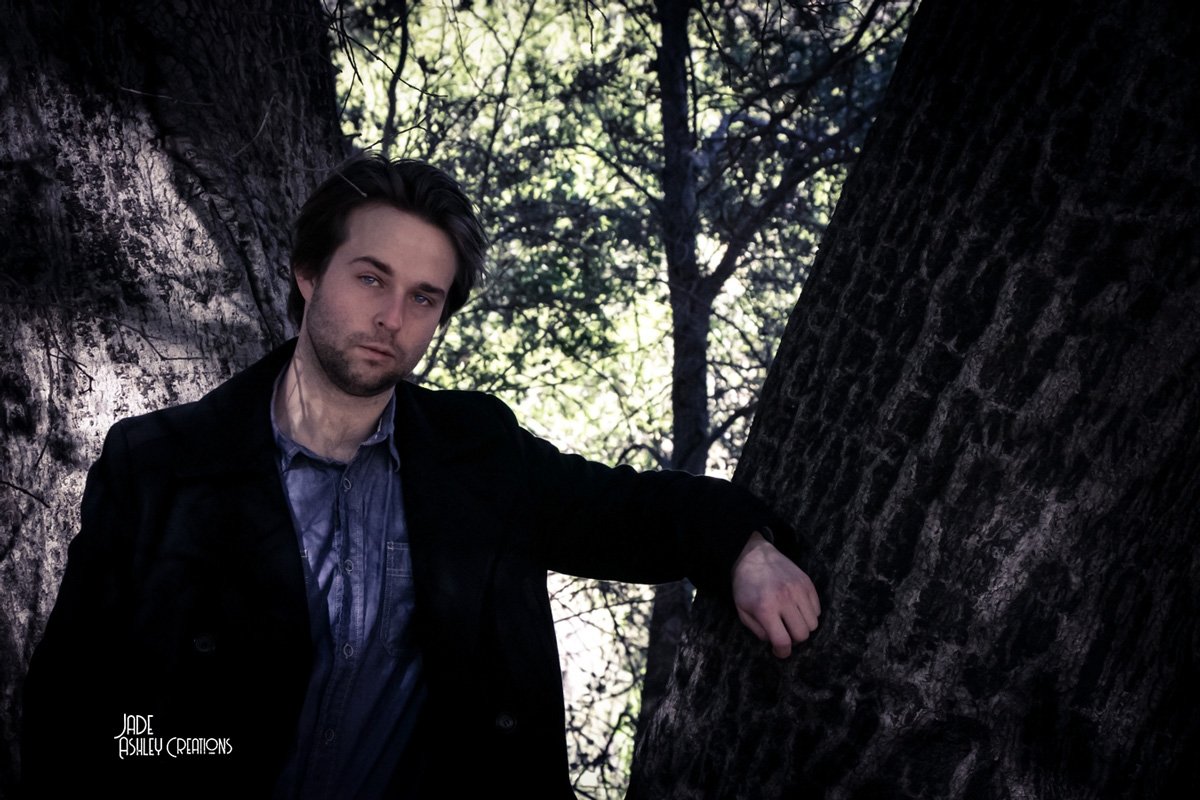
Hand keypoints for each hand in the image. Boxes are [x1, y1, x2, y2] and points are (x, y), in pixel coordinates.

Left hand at [732, 531, 820, 657]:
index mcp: (765, 608)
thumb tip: (775, 642)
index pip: (783, 641)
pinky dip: (809, 614)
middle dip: (793, 639)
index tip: (780, 651)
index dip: (783, 652)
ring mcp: (798, 589)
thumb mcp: (742, 610)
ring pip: (813, 624)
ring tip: (791, 620)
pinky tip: (796, 608)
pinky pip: (817, 609)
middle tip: (784, 633)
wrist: (754, 555)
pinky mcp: (807, 582)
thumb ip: (758, 631)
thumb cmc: (745, 585)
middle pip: (802, 634)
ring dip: (803, 627)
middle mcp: (785, 599)